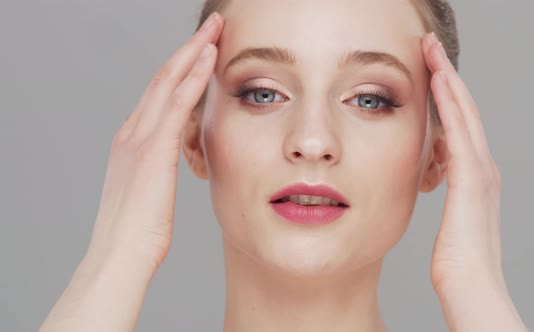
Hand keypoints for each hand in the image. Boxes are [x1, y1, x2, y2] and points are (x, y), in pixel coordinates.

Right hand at [39, 11, 224, 331]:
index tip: (202, 51)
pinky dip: (193, 79)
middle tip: (212, 28)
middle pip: (162, 78)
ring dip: (193, 53)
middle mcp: (132, 132)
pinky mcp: (153, 150)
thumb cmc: (139, 233)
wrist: (121, 255)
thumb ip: (161, 171)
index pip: (159, 94)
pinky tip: (209, 60)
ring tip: (215, 32)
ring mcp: (140, 138)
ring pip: (168, 82)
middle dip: (188, 50)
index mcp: (132, 142)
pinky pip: (176, 104)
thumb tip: (175, 166)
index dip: (181, 69)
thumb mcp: (151, 192)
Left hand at [422, 33, 505, 296]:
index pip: (458, 123)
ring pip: (465, 113)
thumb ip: (439, 186)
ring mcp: (480, 170)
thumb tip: (427, 172)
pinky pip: (461, 131)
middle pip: (464, 110)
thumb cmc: (455, 258)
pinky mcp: (472, 178)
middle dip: (447, 75)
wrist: (470, 284)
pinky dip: (451, 104)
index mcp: (472, 174)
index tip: (429, 69)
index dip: (445, 93)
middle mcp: (481, 166)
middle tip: (430, 47)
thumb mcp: (446, 213)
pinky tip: (438, 82)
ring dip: (449, 80)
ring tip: (432, 53)